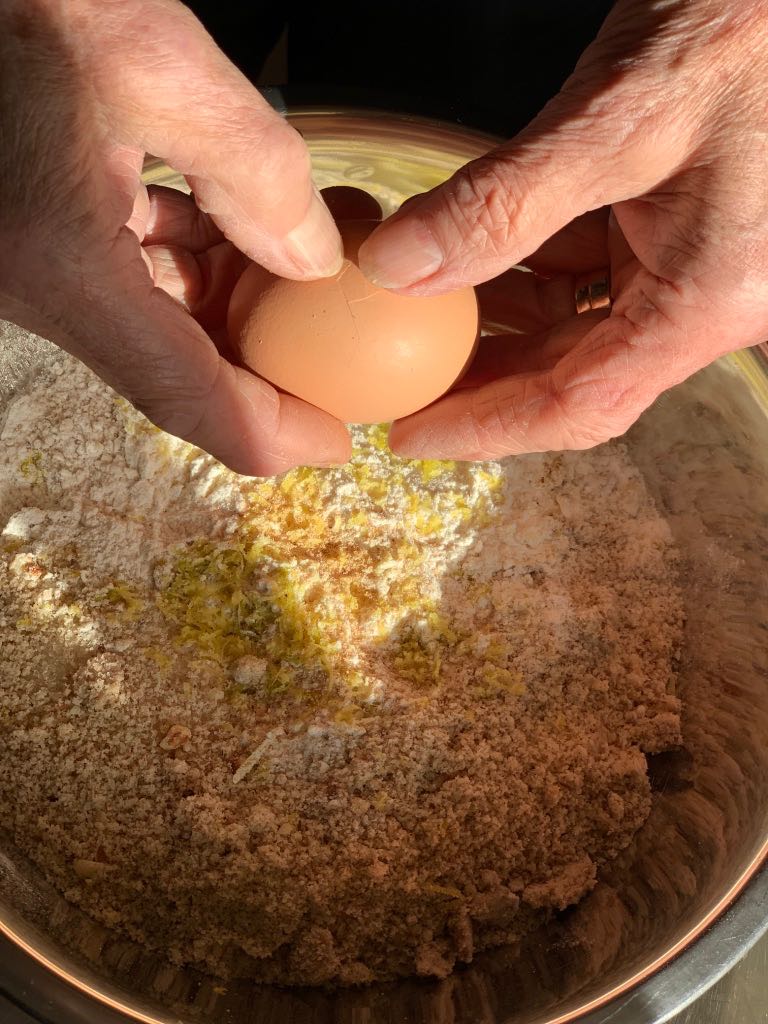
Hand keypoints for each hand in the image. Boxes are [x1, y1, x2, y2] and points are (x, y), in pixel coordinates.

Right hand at [0, 0, 349, 475]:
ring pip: (159, 329)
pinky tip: (238, 229)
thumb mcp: (150, 61)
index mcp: (63, 268)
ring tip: (308, 271)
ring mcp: (34, 271)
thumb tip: (314, 260)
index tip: (340, 438)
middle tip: (345, 347)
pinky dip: (194, 267)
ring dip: (236, 308)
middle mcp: (39, 292)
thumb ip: (253, 169)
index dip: (275, 433)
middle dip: (268, 365)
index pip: (190, 398)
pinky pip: (130, 283)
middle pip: (179, 373)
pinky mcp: (37, 240)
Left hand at [359, 0, 767, 459]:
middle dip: (482, 382)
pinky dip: (525, 273)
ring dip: (499, 327)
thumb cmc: (744, 25)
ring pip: (577, 329)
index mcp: (710, 299)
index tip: (411, 434)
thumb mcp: (616, 118)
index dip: (486, 428)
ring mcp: (695, 269)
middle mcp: (707, 302)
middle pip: (574, 376)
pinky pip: (589, 275)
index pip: (581, 402)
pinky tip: (467, 262)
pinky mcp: (676, 232)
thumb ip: (503, 203)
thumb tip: (398, 266)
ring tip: (419, 325)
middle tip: (401, 384)